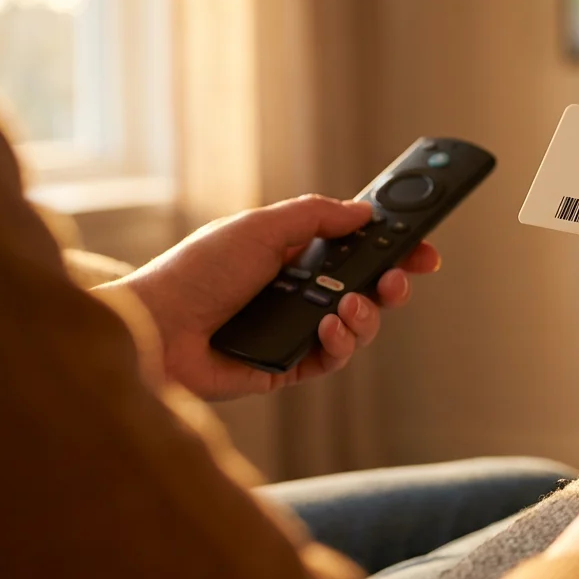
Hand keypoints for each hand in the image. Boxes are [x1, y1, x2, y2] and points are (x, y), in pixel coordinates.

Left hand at [101, 194, 439, 400]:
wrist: (154, 329)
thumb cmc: (194, 272)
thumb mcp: (258, 227)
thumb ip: (315, 216)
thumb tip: (363, 212)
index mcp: (293, 253)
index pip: (357, 248)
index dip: (393, 247)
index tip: (424, 246)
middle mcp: (300, 291)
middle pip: (368, 287)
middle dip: (393, 281)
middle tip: (401, 277)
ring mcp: (297, 330)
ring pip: (359, 325)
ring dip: (366, 314)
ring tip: (347, 304)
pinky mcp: (289, 366)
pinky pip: (334, 357)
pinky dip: (341, 342)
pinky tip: (328, 328)